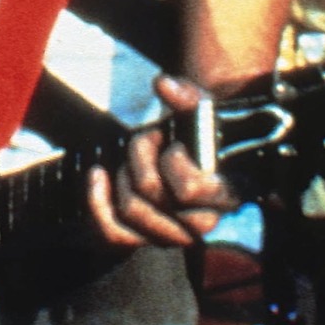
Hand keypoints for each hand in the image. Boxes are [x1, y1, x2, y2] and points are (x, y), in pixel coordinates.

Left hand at [88, 75, 238, 247]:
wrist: (199, 164)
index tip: (176, 144)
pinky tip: (98, 175)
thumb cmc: (204, 139)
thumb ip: (191, 96)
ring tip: (133, 160)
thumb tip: (162, 84)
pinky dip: (98, 201)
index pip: (188, 189)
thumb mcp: (206, 113)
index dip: (174, 160)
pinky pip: (113, 233)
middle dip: (141, 157)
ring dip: (124, 174)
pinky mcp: (146, 240)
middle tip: (149, 140)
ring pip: (130, 209)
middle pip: (151, 193)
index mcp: (225, 194)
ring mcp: (173, 236)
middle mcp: (202, 224)